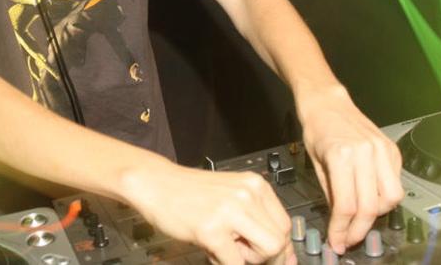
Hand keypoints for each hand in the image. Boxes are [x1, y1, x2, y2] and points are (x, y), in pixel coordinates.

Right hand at [122, 162, 296, 264]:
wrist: (154, 183)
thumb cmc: (189, 193)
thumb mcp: (231, 197)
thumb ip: (256, 221)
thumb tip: (286, 256)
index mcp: (255, 185)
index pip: (285, 226)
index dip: (277, 248)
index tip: (265, 256)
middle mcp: (248, 194)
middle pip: (279, 241)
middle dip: (262, 257)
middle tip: (238, 251)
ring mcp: (230, 211)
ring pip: (266, 252)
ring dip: (246, 260)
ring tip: (223, 247)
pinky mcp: (212, 229)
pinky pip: (235, 263)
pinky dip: (224, 263)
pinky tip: (210, 249)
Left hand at [297, 85, 403, 253]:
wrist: (327, 103)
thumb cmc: (317, 129)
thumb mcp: (316, 164)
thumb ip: (331, 194)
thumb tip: (340, 222)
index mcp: (342, 156)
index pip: (347, 206)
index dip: (342, 229)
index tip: (337, 240)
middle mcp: (365, 153)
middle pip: (370, 207)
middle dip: (360, 230)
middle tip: (349, 238)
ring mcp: (381, 150)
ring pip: (392, 197)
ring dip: (377, 214)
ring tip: (361, 217)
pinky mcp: (391, 150)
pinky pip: (396, 182)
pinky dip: (385, 195)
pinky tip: (370, 196)